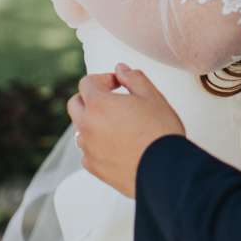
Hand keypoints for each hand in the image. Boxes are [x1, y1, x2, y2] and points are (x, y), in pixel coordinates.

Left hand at [68, 64, 184, 199]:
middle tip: (111, 102)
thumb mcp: (153, 97)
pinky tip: (115, 147)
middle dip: (90, 99)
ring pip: (80, 129)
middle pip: (75, 104)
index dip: (103, 79)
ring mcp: (88, 148)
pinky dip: (97, 147)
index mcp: (99, 104)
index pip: (87, 82)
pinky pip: (87, 152)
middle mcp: (87, 125)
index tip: (117, 84)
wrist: (165, 170)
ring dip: (93, 124)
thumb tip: (121, 70)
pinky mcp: (94, 168)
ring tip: (116, 127)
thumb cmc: (161, 133)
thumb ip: (134, 78)